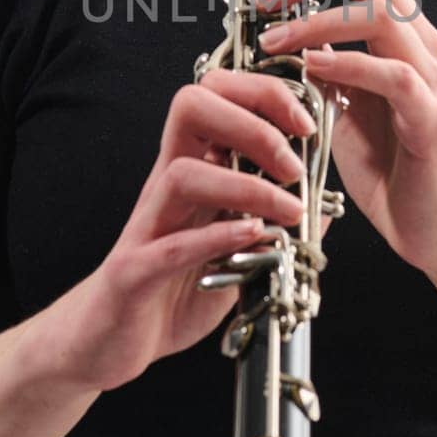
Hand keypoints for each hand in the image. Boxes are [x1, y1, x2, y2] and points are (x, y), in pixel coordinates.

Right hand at [57, 71, 315, 390]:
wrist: (110, 340)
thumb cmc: (172, 287)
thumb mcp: (235, 248)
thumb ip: (274, 222)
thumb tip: (325, 204)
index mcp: (192, 167)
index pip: (216, 95)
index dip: (263, 95)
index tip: (305, 127)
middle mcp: (166, 184)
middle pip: (192, 108)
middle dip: (253, 123)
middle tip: (293, 166)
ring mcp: (148, 224)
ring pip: (183, 173)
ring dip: (245, 187)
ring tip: (287, 212)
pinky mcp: (134, 272)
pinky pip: (170, 245)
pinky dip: (216, 237)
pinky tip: (253, 239)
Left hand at [252, 0, 436, 278]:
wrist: (428, 227)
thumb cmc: (387, 165)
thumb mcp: (340, 102)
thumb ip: (320, 63)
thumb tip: (275, 28)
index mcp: (402, 34)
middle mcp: (422, 45)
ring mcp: (431, 78)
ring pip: (382, 15)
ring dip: (318, 18)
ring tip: (273, 38)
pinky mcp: (430, 117)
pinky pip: (393, 76)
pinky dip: (348, 64)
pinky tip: (312, 68)